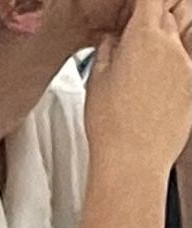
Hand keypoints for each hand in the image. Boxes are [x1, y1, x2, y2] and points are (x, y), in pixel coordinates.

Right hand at [85, 0, 191, 181]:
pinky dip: (175, 61)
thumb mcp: (96, 84)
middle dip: (155, 17)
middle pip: (170, 12)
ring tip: (149, 57)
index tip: (134, 8)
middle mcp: (171, 44)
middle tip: (137, 34)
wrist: (134, 160)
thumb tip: (111, 41)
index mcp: (143, 37)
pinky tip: (157, 82)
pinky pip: (187, 60)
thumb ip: (106, 53)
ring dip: (169, 36)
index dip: (142, 2)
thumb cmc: (112, 126)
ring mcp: (186, 62)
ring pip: (183, 33)